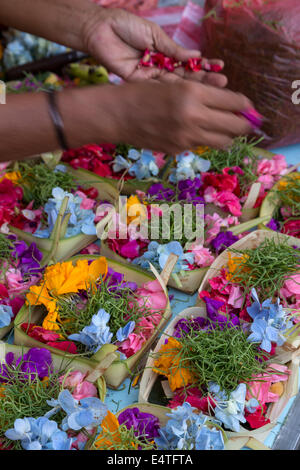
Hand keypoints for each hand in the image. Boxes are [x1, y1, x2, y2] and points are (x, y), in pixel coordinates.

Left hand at [82, 7, 226, 87]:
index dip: (204, 66)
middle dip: (202, 80)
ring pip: (173, 85)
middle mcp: (159, 67)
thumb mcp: (154, 34)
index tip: (220, 67)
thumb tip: (195, 56)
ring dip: (191, 88)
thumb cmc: (126, 26)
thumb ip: (173, 49)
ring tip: (210, 90)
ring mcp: (149, 77)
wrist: (100, 29)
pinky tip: (185, 96)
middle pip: (183, 77)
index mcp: (164, 53)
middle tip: (221, 84)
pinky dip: (169, 92)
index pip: (188, 63)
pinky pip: (156, 89)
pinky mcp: (137, 83)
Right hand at [87, 80, 252, 153]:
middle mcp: (193, 117)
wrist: (116, 115)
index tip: (249, 108)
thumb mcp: (175, 84)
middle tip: (245, 123)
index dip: (247, 106)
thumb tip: (231, 105)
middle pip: (236, 127)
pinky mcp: (178, 150)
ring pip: (223, 142)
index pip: (236, 103)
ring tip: (221, 128)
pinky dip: (202, 139)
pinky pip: (200, 146)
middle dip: (245, 125)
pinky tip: (191, 131)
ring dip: (227, 136)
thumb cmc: (143, 92)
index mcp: (193, 93)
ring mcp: (186, 138)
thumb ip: (204, 94)